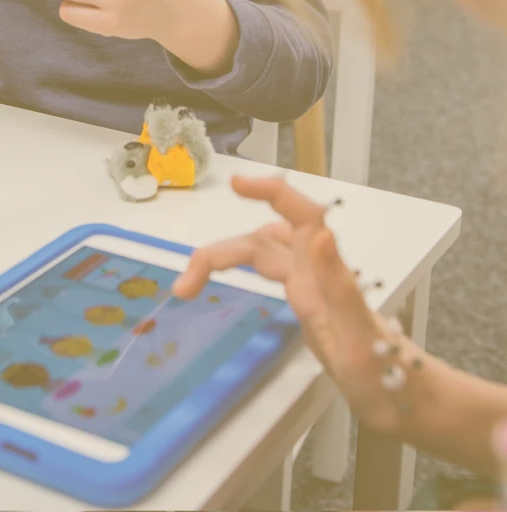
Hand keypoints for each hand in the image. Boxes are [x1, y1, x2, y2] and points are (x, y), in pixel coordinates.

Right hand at [173, 175, 409, 433]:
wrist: (403, 401)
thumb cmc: (385, 376)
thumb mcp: (361, 339)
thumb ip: (340, 287)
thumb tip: (320, 233)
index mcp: (326, 273)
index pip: (299, 215)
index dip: (269, 192)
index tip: (236, 185)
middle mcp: (316, 270)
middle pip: (260, 240)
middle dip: (218, 253)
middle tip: (184, 286)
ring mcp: (310, 283)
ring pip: (259, 253)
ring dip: (222, 259)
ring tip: (188, 286)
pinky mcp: (306, 299)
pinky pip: (267, 269)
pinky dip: (240, 267)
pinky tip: (225, 277)